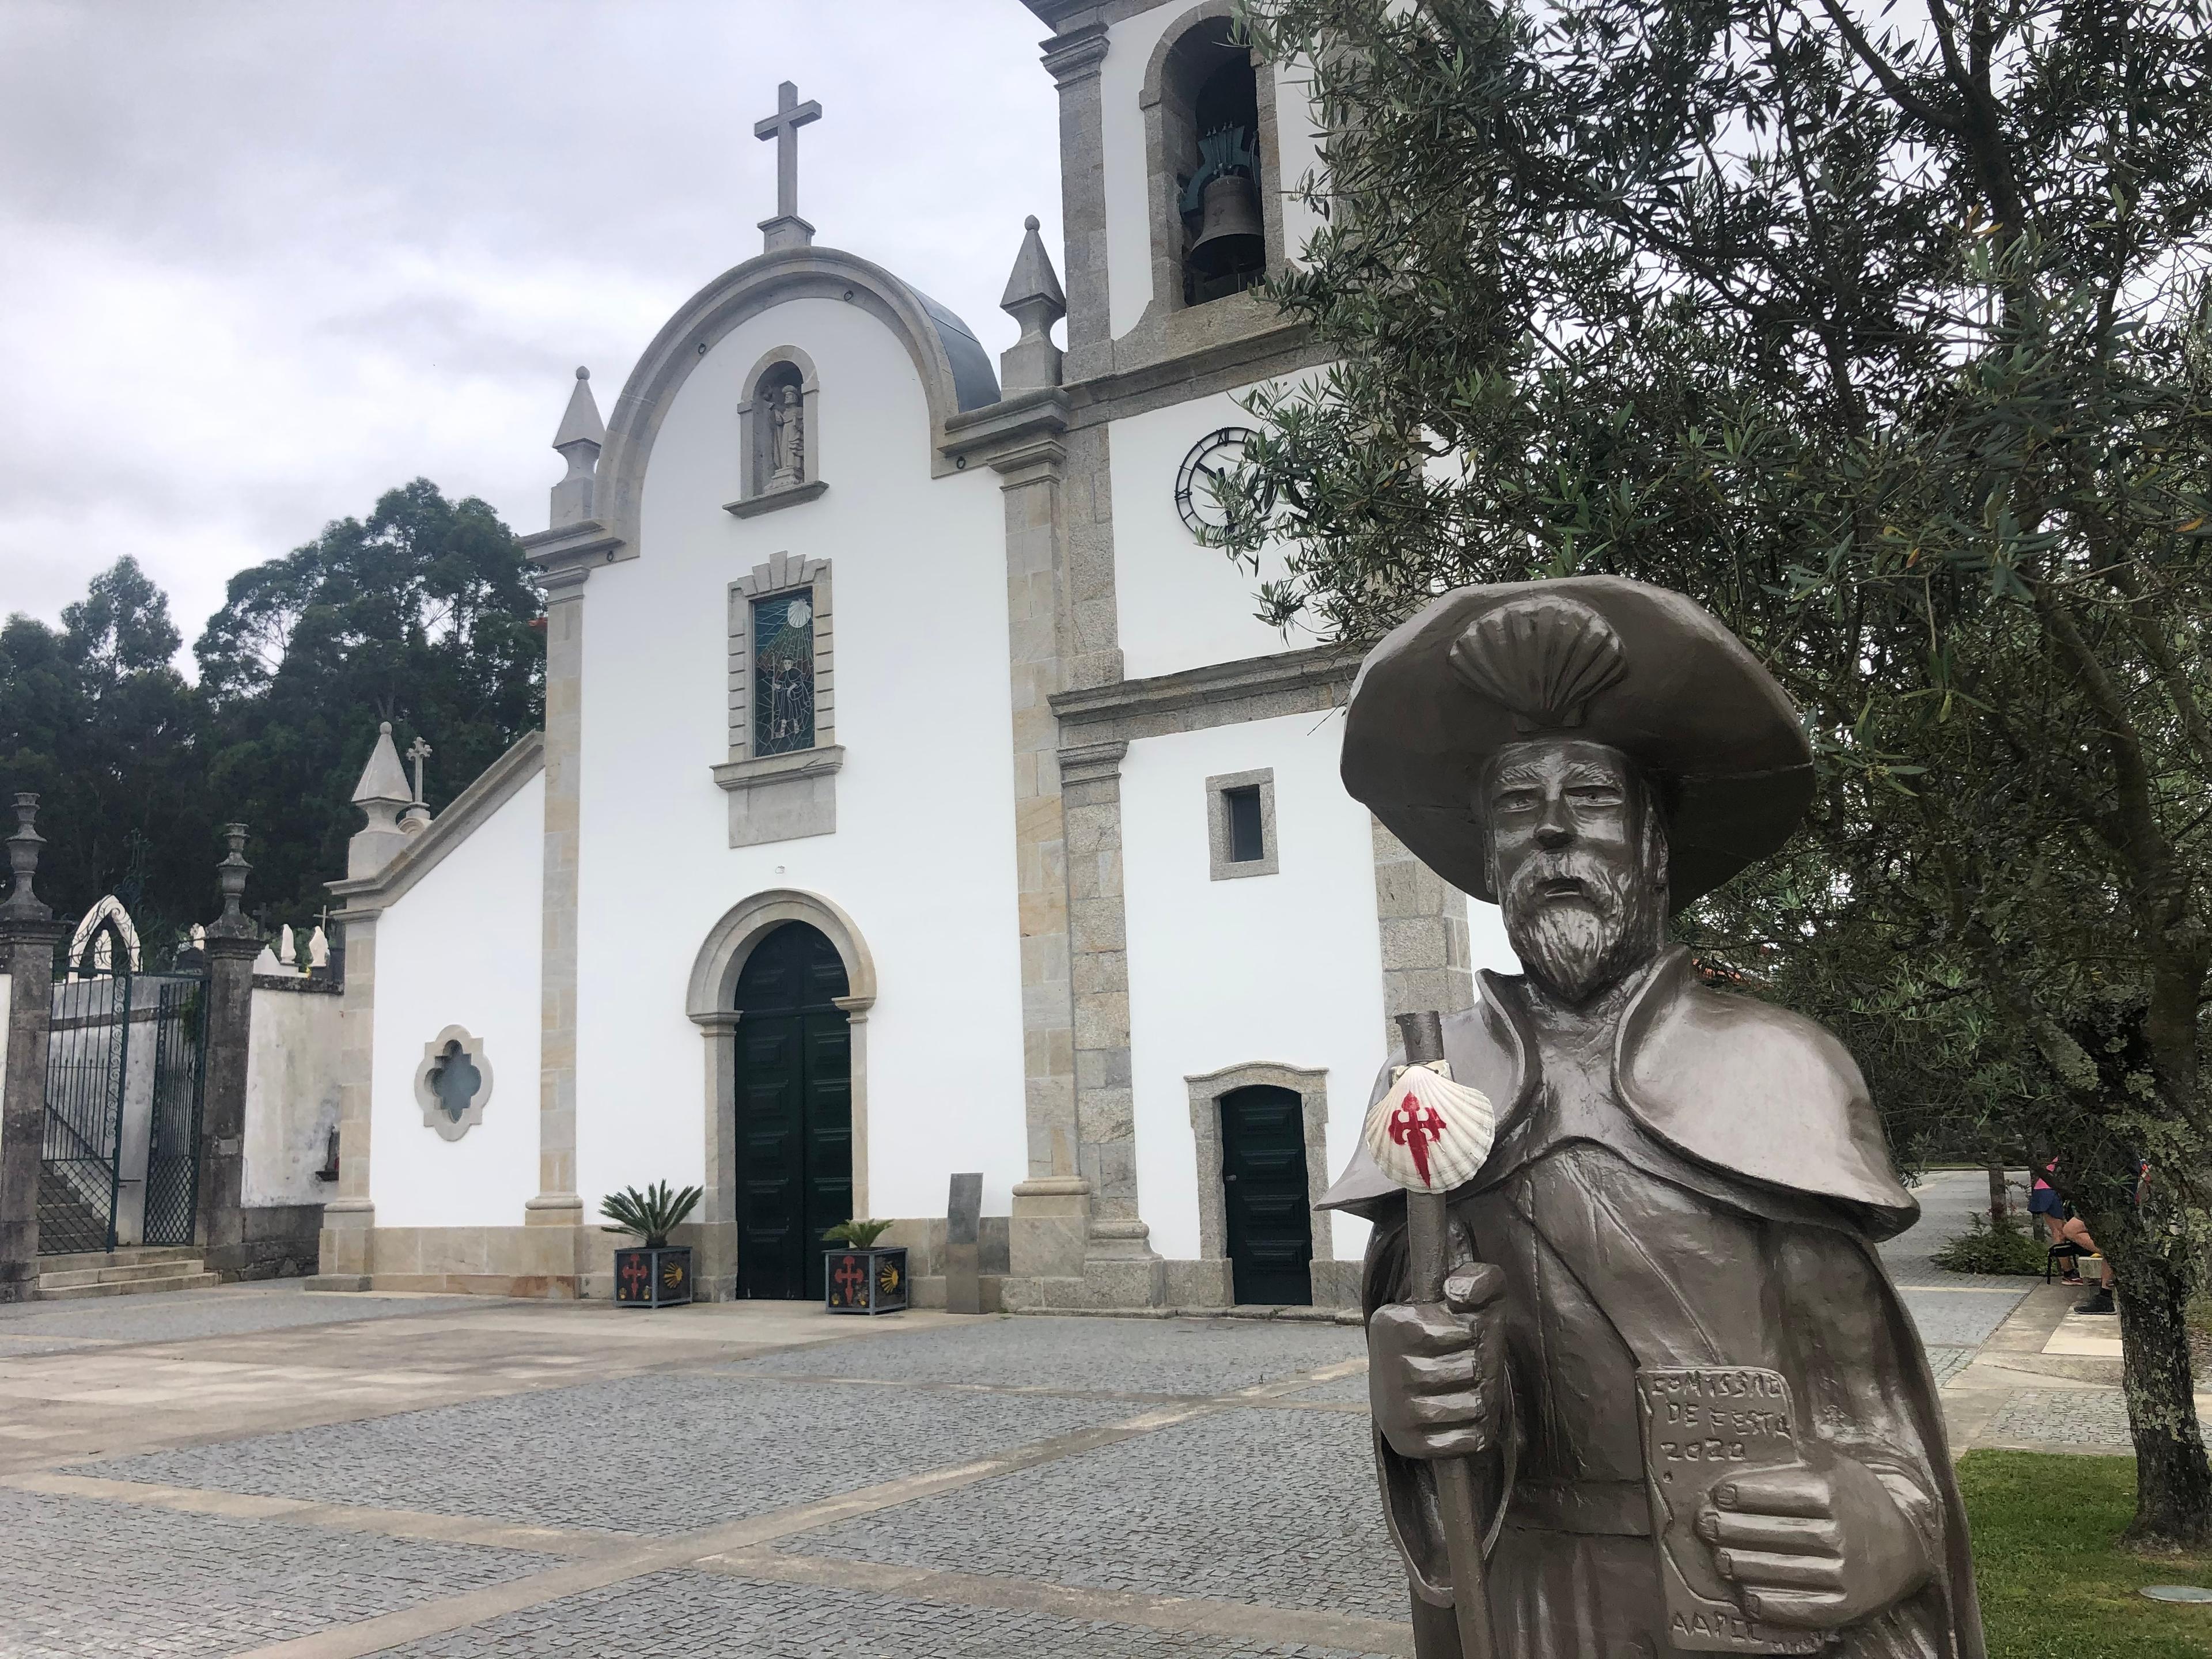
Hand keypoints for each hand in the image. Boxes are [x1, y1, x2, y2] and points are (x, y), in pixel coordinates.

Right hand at [1368, 1262, 1507, 1459]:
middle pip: (1469, 1369)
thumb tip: (1458, 1295)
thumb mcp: (1469, 1295)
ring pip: (1470, 1406)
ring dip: (1483, 1398)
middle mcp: (1385, 1367)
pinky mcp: (1405, 1442)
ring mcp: (1392, 1409)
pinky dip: (1476, 1431)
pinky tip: (1465, 1417)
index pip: (1461, 1330)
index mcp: (1391, 1323)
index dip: (1478, 1332)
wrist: (1405, 1385)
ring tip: (1472, 1389)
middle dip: (1483, 1366)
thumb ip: (1479, 1279)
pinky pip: (1463, 1441)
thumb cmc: (1447, 1336)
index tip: (1468, 1333)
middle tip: (1474, 1364)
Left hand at [1696, 1456, 1927, 1628]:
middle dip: (1733, 1530)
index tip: (1719, 1496)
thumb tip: (1752, 1443)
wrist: (1907, 1545)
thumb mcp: (1837, 1467)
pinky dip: (1774, 1604)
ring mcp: (1846, 1573)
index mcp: (1834, 1494)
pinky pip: (1805, 1606)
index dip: (1744, 1495)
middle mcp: (1841, 1533)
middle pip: (1775, 1533)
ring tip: (1720, 1558)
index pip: (1779, 1494)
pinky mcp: (1848, 1605)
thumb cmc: (1858, 1499)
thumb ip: (1799, 1458)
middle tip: (1706, 1527)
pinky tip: (1748, 1597)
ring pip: (1784, 1570)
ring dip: (1745, 1565)